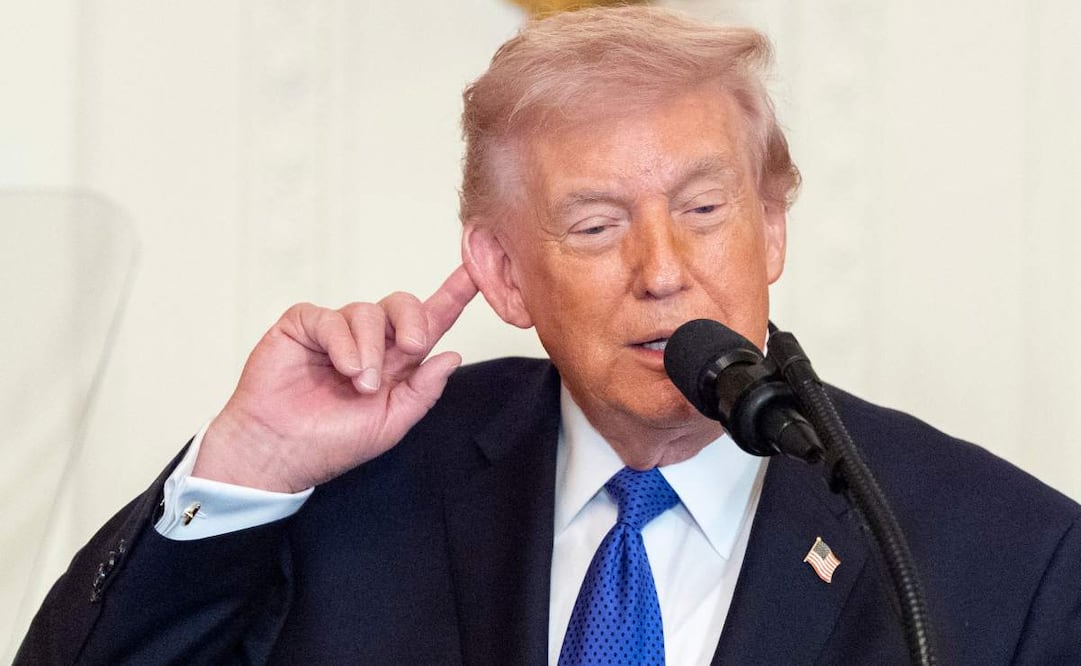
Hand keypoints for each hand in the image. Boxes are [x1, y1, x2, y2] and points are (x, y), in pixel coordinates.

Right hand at [193, 265, 478, 491]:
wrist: (280, 452)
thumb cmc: (331, 442)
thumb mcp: (390, 423)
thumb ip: (423, 390)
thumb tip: (452, 355)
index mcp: (394, 362)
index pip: (428, 323)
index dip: (452, 297)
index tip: (475, 275)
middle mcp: (368, 341)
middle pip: (402, 304)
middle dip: (413, 319)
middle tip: (411, 346)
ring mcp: (335, 331)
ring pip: (366, 311)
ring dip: (370, 349)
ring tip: (360, 383)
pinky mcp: (302, 326)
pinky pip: (330, 317)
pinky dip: (342, 343)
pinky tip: (343, 369)